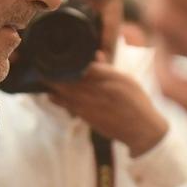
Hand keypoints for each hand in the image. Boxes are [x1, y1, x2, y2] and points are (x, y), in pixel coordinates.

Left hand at [46, 60, 169, 155]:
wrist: (142, 131)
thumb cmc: (137, 103)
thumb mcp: (128, 81)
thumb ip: (109, 69)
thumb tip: (96, 55)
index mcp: (113, 78)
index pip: (86, 66)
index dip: (71, 60)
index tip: (59, 55)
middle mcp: (101, 90)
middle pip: (73, 78)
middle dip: (57, 72)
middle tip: (44, 65)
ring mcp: (94, 105)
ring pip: (68, 92)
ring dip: (54, 84)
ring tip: (44, 77)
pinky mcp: (89, 117)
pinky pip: (69, 106)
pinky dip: (58, 99)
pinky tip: (51, 94)